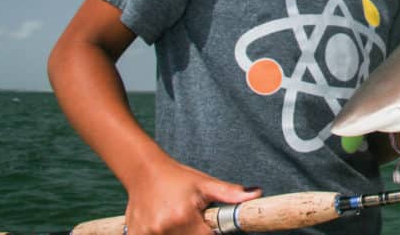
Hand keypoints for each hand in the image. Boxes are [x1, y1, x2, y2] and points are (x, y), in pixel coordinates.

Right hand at [123, 157, 260, 233]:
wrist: (143, 171)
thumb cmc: (177, 177)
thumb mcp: (204, 183)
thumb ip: (229, 193)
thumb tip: (255, 194)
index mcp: (184, 216)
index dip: (208, 232)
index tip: (205, 224)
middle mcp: (165, 228)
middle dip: (192, 232)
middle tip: (188, 218)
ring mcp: (148, 233)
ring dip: (177, 233)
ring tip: (174, 218)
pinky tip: (162, 224)